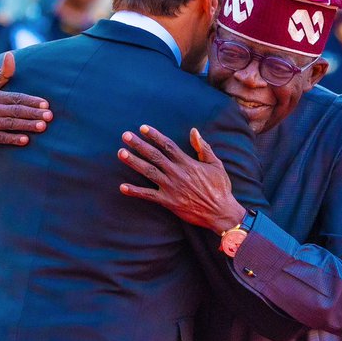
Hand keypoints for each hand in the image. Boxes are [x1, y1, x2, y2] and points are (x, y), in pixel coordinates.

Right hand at [0, 51, 52, 145]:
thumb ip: (3, 72)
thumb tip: (11, 55)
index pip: (17, 98)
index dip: (31, 101)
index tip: (46, 104)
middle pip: (16, 111)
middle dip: (33, 113)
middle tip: (50, 116)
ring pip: (10, 123)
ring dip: (27, 125)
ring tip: (42, 127)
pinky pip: (0, 137)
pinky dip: (12, 138)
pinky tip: (25, 140)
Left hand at [118, 125, 245, 232]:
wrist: (220, 212)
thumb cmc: (220, 188)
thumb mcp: (216, 164)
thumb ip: (203, 147)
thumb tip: (194, 131)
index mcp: (187, 163)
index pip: (167, 145)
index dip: (154, 136)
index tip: (143, 128)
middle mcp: (177, 173)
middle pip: (154, 155)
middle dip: (139, 145)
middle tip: (125, 136)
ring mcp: (171, 187)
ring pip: (148, 172)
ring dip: (133, 162)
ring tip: (121, 153)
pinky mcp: (168, 201)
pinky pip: (148, 195)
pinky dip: (135, 191)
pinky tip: (122, 187)